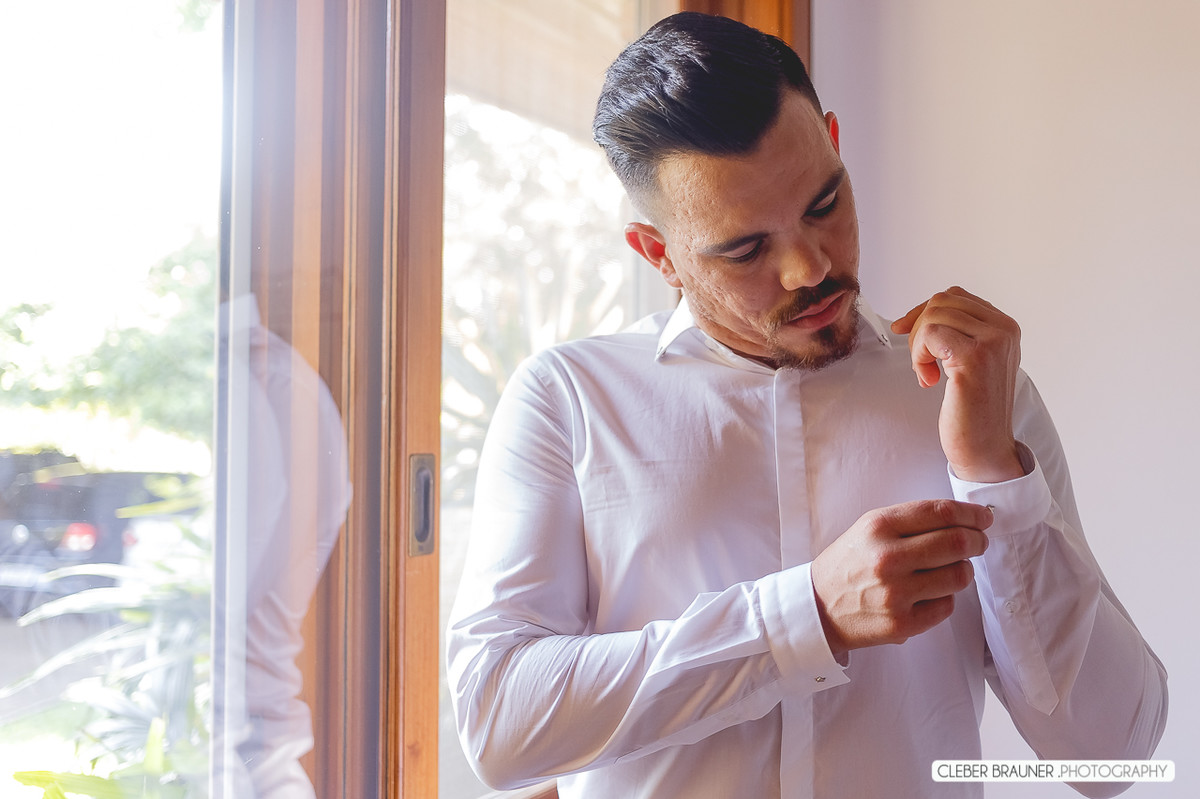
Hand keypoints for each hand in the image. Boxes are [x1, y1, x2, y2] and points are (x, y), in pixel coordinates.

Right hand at [811, 500, 991, 654]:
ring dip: (964, 569)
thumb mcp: (869, 528)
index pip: (941, 513)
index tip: (983, 517)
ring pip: (959, 575)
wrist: (819, 606)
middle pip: (957, 543)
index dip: (971, 514)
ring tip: (952, 568)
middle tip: (978, 542)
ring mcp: (895, 593)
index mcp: (878, 527)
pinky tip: (931, 593)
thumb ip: (912, 520)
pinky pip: (947, 606)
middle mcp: (887, 558)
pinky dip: (946, 597)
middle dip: (977, 541)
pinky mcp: (902, 623)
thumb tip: (964, 518)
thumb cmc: (850, 563)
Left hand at [890, 286, 1023, 482]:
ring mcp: (992, 342)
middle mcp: (1004, 330)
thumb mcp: (968, 362)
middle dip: (919, 329)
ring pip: (934, 316)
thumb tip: (911, 317)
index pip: (955, 296)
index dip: (924, 312)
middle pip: (942, 301)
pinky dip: (919, 355)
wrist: (984, 448)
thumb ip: (954, 334)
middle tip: (922, 362)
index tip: (905, 331)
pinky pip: (930, 334)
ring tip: (927, 373)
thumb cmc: (972, 410)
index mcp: (1005, 328)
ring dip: (918, 346)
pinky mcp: (974, 357)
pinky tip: (928, 379)